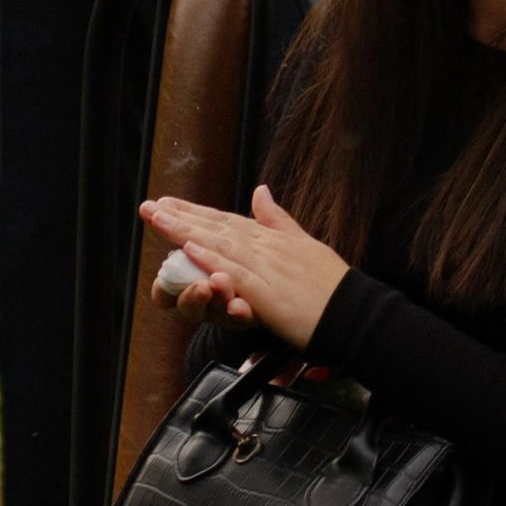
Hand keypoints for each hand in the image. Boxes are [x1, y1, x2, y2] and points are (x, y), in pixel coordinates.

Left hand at [138, 182, 348, 349]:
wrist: (355, 314)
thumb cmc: (332, 287)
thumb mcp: (306, 245)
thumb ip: (279, 220)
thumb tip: (261, 191)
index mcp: (275, 239)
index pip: (228, 221)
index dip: (196, 212)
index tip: (169, 204)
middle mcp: (269, 247)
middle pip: (218, 227)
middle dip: (181, 216)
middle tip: (150, 207)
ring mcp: (269, 267)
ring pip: (221, 245)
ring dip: (187, 230)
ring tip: (160, 219)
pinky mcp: (269, 291)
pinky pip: (236, 272)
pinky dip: (213, 258)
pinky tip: (191, 249)